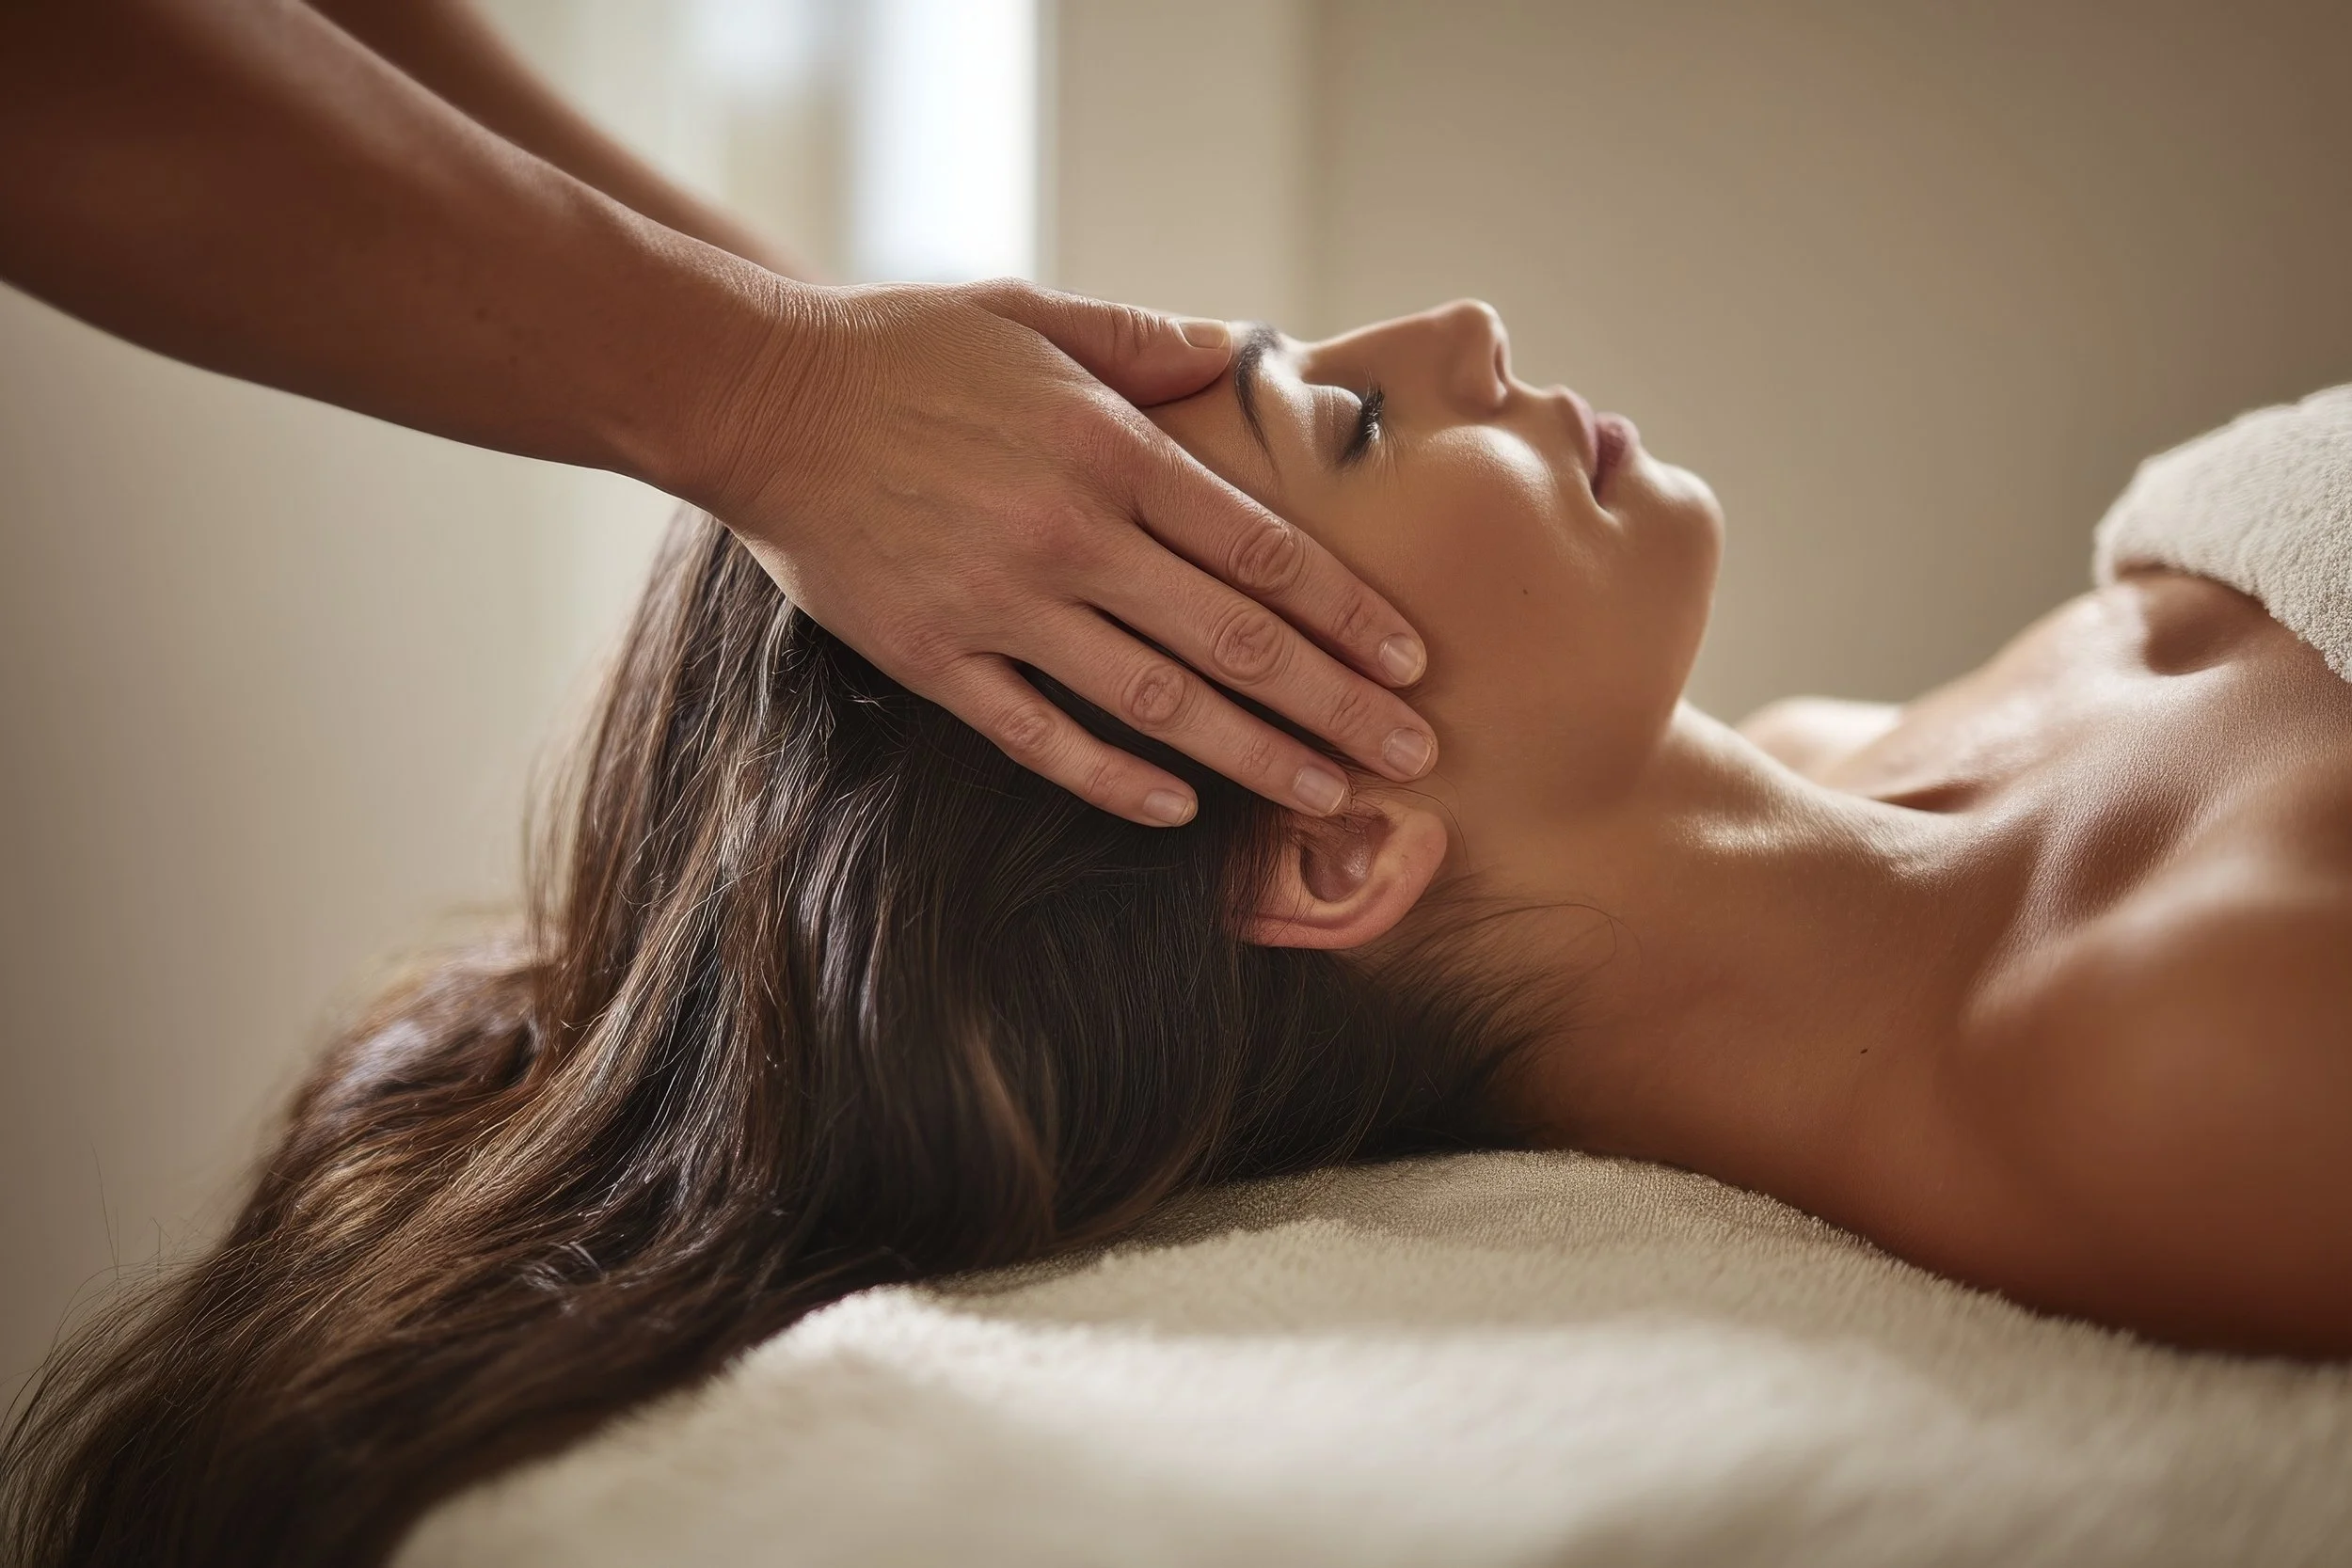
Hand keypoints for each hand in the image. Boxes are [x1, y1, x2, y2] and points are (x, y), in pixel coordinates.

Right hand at [695, 279, 1436, 825]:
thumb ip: (1147, 341)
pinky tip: (1181, 808)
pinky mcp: (935, 656)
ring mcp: (1000, 603)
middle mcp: (1068, 533)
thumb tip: (1247, 350)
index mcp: (1107, 447)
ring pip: (1155, 700)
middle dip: (1333, 701)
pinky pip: (1039, 735)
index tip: (1408, 657)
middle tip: (1410, 751)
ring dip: (1252, 755)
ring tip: (1327, 792)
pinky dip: (1113, 777)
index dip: (1343, 608)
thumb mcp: (1036, 314)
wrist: (758, 398)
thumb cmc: (905, 349)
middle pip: (1232, 637)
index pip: (1258, 545)